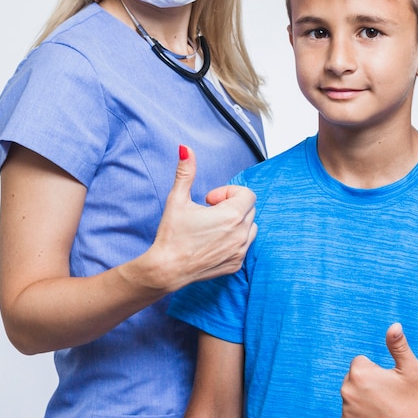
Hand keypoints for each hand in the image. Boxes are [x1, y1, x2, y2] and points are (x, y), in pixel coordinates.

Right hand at [141, 145, 256, 291]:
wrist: (167, 269)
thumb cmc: (172, 234)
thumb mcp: (177, 199)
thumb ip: (186, 172)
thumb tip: (185, 148)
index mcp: (232, 215)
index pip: (247, 194)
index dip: (228, 192)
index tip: (210, 200)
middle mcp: (242, 234)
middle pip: (249, 209)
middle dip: (231, 206)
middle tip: (208, 212)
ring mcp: (240, 251)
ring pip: (250, 227)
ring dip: (236, 223)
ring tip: (212, 227)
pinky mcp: (237, 264)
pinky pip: (245, 245)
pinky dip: (234, 240)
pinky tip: (213, 242)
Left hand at [340, 323, 417, 417]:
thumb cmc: (413, 396)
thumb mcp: (409, 367)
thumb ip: (398, 344)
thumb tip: (395, 325)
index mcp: (359, 371)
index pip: (360, 363)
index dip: (375, 371)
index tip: (388, 382)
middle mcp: (347, 389)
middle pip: (353, 378)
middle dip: (366, 383)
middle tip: (386, 396)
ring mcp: (345, 409)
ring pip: (352, 396)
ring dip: (362, 399)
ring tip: (382, 408)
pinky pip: (350, 414)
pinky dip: (359, 416)